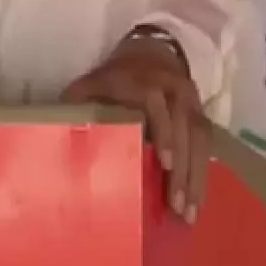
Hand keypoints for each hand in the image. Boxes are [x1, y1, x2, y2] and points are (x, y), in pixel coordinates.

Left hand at [60, 37, 209, 223]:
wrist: (151, 53)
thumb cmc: (115, 78)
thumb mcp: (92, 84)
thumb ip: (78, 104)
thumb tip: (59, 136)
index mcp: (142, 82)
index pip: (156, 106)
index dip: (163, 133)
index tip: (164, 164)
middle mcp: (171, 90)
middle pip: (183, 130)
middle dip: (182, 170)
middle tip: (177, 206)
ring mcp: (190, 101)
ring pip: (199, 139)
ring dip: (196, 177)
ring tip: (189, 213)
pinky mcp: (201, 113)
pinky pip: (206, 144)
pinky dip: (202, 172)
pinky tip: (198, 200)